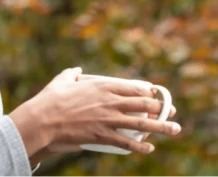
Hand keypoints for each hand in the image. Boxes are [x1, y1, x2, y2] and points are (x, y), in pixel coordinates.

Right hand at [10, 67, 181, 156]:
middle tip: (172, 110)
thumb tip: (76, 70)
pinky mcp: (102, 135)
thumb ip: (71, 74)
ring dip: (161, 126)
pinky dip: (139, 146)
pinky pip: (125, 142)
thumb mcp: (62, 80)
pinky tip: (149, 148)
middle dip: (161, 107)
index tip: (156, 94)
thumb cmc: (50, 100)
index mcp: (103, 86)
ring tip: (175, 129)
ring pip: (141, 123)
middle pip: (143, 103)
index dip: (149, 91)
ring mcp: (108, 119)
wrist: (42, 120)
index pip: (134, 87)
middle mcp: (110, 101)